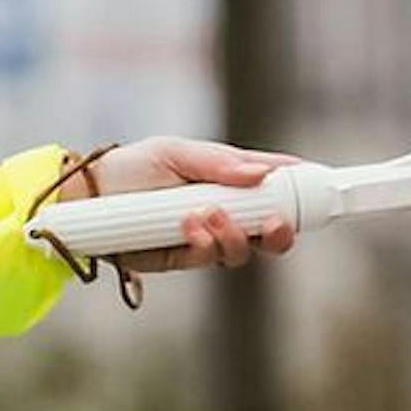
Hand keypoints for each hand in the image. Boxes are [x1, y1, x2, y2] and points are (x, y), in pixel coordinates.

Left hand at [90, 136, 304, 274]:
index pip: (279, 182)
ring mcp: (207, 236)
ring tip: (206, 215)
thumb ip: (218, 162)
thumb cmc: (133, 166)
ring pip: (244, 250)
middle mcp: (227, 209)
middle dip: (281, 230)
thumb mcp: (175, 151)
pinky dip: (205, 244)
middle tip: (272, 223)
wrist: (88, 196)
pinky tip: (188, 226)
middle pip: (272, 229)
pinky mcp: (183, 257)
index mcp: (232, 177)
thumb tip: (263, 173)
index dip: (304, 186)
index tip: (323, 185)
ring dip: (234, 235)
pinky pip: (208, 258)